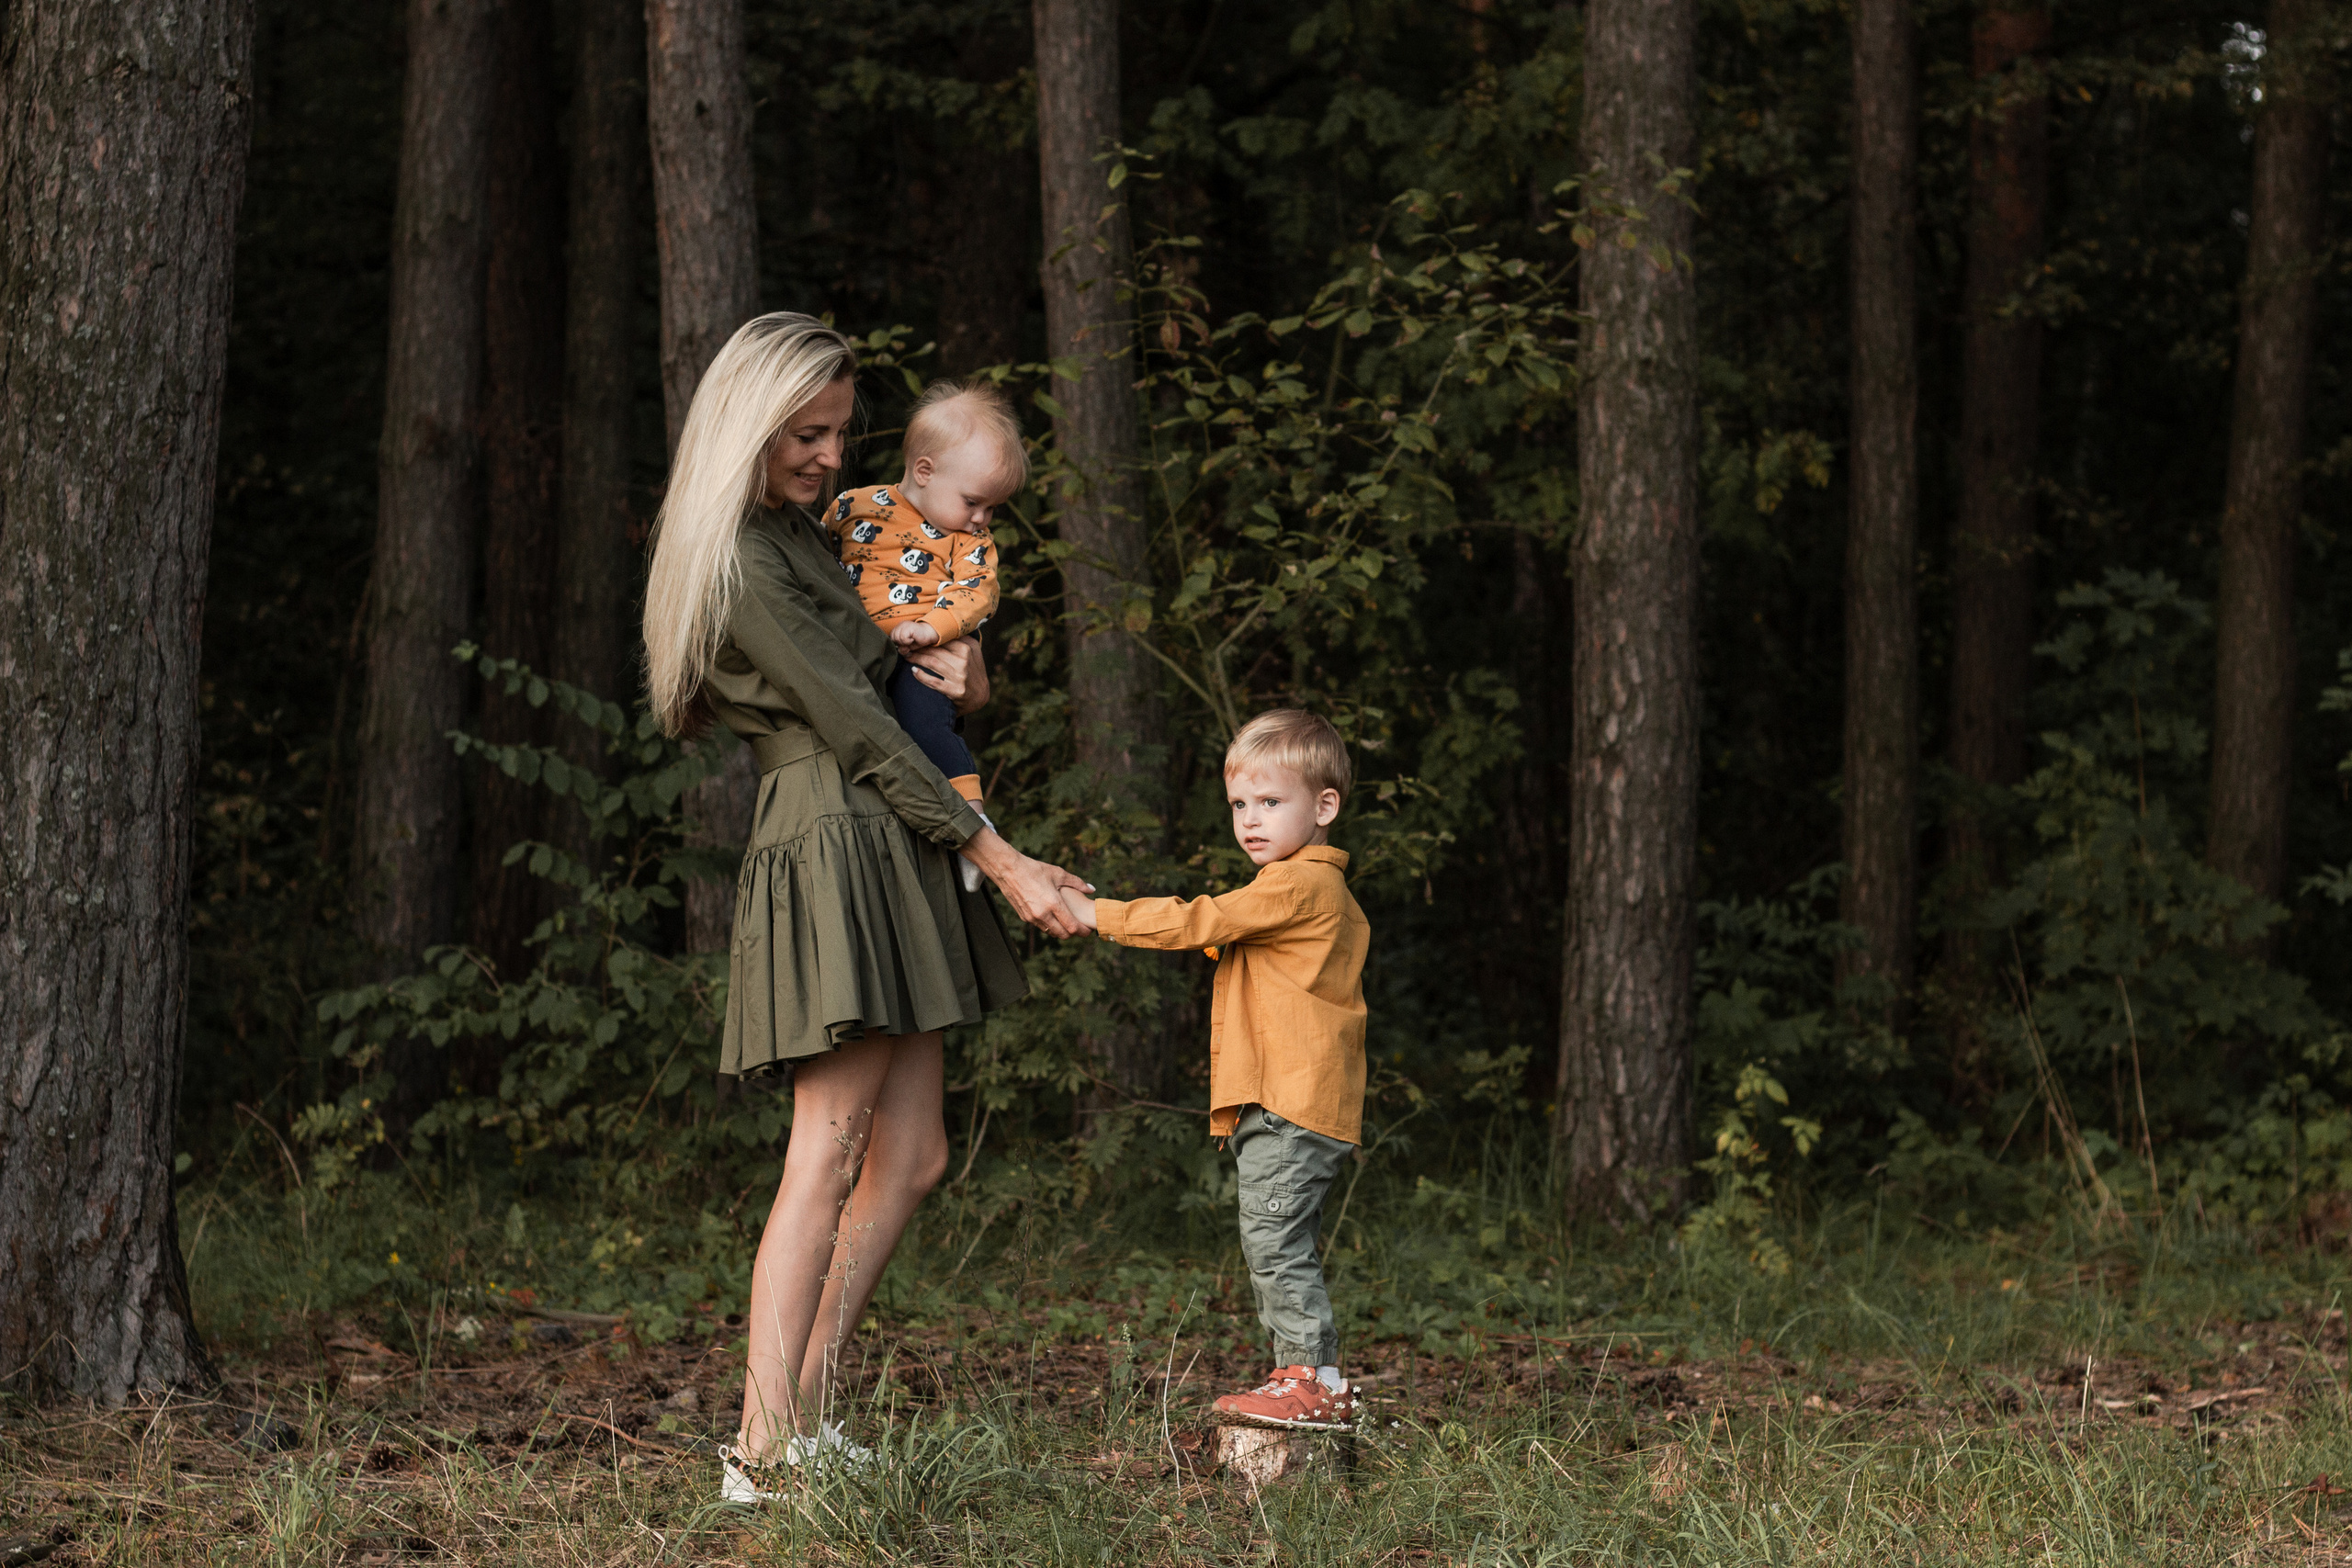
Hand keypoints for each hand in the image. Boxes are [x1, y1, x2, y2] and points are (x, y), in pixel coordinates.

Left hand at [891, 620, 940, 650]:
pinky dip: (907, 641)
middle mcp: (900, 625)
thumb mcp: (908, 646)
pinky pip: (902, 637)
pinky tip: (913, 639)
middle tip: (909, 643)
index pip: (892, 638)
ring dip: (904, 643)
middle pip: (893, 638)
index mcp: (899, 628)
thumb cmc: (919, 639)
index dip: (898, 644)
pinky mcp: (908, 627)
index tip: (907, 644)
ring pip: (897, 638)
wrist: (930, 633)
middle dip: (901, 644)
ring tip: (912, 641)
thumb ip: (901, 648)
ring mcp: (903, 625)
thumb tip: (899, 650)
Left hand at [904, 636, 989, 715]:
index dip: (926, 638)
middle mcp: (964, 660)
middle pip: (935, 650)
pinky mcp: (955, 690)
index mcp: (967, 647)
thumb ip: (960, 638)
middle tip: (906, 647)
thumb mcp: (973, 651)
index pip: (942, 639)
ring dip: (916, 659)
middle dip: (918, 648)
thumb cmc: (973, 670)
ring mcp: (960, 676)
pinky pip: (933, 681)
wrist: (980, 696)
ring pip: (932, 663)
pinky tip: (913, 671)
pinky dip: (921, 676)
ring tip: (907, 656)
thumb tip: (942, 625)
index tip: (914, 638)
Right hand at [960, 828, 1092, 937]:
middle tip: (1080, 929)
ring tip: (1068, 924)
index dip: (1082, 931)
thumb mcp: (1058, 873)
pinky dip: (1049, 926)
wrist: (1009, 870)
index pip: (1071, 926)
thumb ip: (1077, 883)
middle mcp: (1042, 914)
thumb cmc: (1035, 869)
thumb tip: (1092, 889)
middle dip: (1073, 934)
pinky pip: (1041, 927)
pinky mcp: (1024, 917)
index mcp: (1053, 903)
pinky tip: (1054, 918)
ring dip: (1060, 931)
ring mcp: (1032, 917)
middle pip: (1062, 934)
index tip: (1088, 930)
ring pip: (1051, 932)